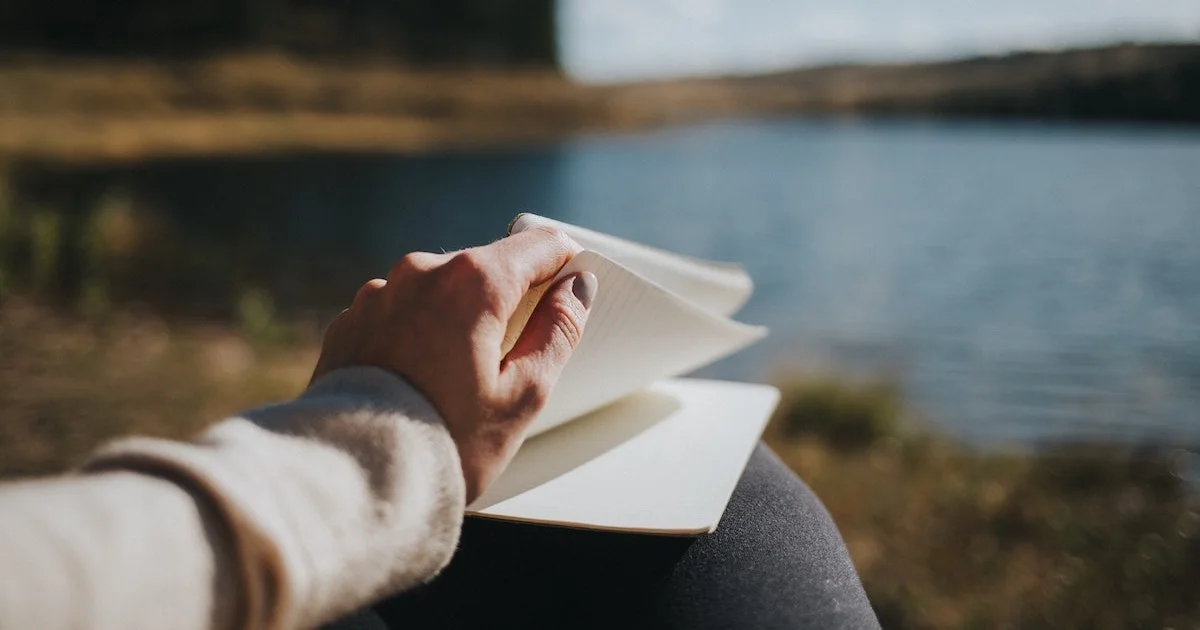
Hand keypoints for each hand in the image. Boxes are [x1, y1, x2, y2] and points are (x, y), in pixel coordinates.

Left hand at [310, 227, 596, 501]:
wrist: (352, 479)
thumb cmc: (445, 442)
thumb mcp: (523, 394)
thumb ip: (558, 332)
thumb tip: (576, 289)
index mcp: (472, 282)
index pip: (539, 245)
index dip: (565, 265)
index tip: (571, 293)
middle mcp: (421, 273)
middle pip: (487, 267)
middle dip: (508, 301)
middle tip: (514, 360)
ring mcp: (379, 295)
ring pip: (441, 290)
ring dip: (459, 318)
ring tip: (458, 380)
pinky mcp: (350, 321)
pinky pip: (400, 313)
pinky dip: (418, 334)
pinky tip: (419, 381)